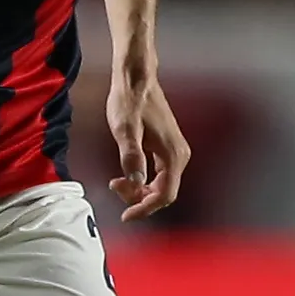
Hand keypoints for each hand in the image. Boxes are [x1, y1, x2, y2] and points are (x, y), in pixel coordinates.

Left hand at [106, 72, 189, 223]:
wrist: (137, 79)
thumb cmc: (130, 100)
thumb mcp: (125, 129)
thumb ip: (131, 156)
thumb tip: (136, 182)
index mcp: (173, 155)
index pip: (165, 194)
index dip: (145, 209)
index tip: (126, 216)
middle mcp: (179, 155)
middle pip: (163, 193)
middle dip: (139, 198)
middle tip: (114, 187)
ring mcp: (175, 152)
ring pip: (160, 185)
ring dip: (139, 190)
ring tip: (116, 181)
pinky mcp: (167, 148)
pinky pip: (159, 174)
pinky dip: (142, 180)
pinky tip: (125, 174)